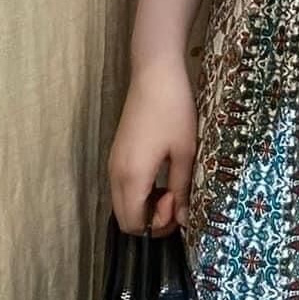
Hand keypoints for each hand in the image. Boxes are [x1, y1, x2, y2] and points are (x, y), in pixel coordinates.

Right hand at [108, 55, 197, 236]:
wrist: (154, 75)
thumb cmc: (173, 111)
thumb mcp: (185, 153)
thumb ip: (182, 190)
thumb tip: (185, 220)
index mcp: (132, 176)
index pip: (133, 225)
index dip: (157, 225)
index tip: (176, 201)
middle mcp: (115, 174)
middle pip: (125, 219)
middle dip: (152, 219)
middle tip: (175, 198)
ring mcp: (113, 164)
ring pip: (123, 204)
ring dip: (146, 206)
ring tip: (170, 186)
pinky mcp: (116, 155)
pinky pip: (123, 188)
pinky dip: (140, 193)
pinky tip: (160, 176)